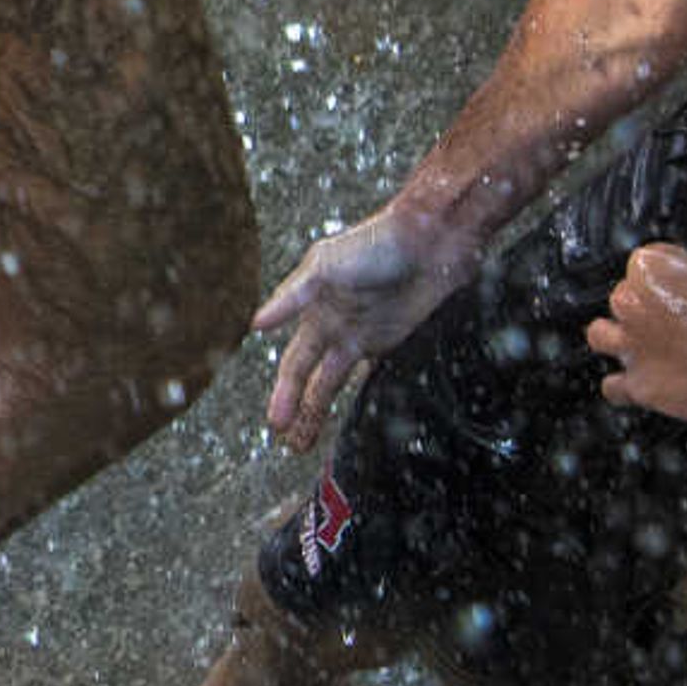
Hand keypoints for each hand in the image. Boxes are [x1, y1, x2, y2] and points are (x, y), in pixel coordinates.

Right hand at [249, 203, 477, 450]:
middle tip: (288, 443)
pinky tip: (357, 417)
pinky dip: (364, 396)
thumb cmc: (376, 244)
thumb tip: (254, 324)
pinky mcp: (395, 342)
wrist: (432, 242)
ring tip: (310, 443)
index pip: (295, 363)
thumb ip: (292, 296)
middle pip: (311, 379)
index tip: (275, 423)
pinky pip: (374, 376)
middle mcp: (336, 328)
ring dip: (323, 411)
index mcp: (315, 312)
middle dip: (298, 410)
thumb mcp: (326, 266)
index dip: (284, 394)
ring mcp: (366, 337)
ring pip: (337, 384)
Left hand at [591, 244, 686, 429]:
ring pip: (601, 336)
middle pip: (624, 300)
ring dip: (619, 341)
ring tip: (644, 349)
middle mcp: (632, 301)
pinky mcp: (641, 385)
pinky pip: (613, 388)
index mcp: (653, 265)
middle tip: (675, 324)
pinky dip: (624, 389)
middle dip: (646, 312)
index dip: (669, 281)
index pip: (644, 267)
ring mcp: (632, 344)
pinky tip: (642, 388)